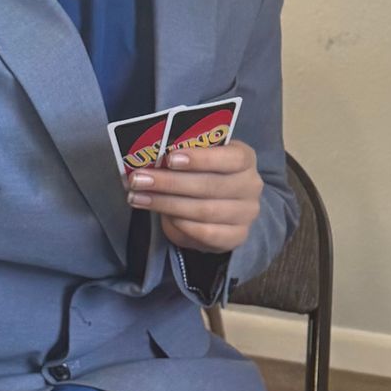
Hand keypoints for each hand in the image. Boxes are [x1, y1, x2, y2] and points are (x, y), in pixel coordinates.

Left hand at [128, 138, 262, 252]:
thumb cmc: (204, 174)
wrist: (223, 208)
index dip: (201, 158)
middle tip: (139, 179)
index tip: (170, 158)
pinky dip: (181, 224)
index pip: (231, 157)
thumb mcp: (198, 158)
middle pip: (210, 185)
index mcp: (245, 159)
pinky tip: (161, 217)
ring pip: (204, 210)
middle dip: (170, 182)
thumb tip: (151, 154)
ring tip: (138, 197)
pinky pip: (206, 233)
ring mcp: (246, 213)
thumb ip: (184, 154)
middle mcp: (251, 186)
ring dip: (166, 204)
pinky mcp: (237, 236)